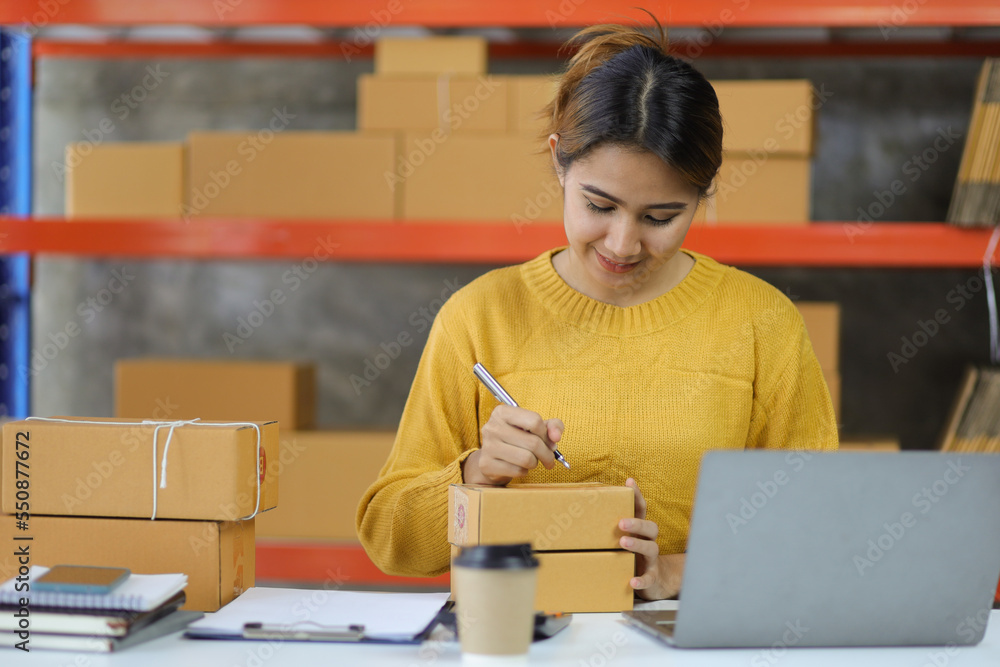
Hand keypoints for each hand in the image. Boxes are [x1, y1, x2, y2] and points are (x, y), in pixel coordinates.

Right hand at [462, 405, 563, 485]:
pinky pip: (518, 471)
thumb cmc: (518, 439)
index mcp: (502, 412)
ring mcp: (488, 446)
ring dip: (535, 463)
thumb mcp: (536, 427)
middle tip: (548, 458)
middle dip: (546, 453)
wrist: (494, 458)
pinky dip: (524, 471)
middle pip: (533, 442)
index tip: (549, 441)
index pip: (534, 421)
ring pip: (526, 459)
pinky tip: (520, 467)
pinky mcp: (487, 464)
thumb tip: (556, 436)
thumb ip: (552, 426)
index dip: (546, 434)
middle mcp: (492, 427)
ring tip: (532, 461)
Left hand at [619, 478, 684, 599]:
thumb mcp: (625, 541)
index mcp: (640, 531)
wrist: (656, 583)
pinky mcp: (652, 576)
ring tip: (623, 543)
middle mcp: (648, 541)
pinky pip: (649, 577)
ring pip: (651, 548)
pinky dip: (642, 579)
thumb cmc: (633, 557)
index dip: (637, 495)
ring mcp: (651, 559)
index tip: (629, 482)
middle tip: (621, 522)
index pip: (641, 509)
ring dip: (638, 544)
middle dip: (637, 523)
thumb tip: (583, 514)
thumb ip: (611, 530)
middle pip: (651, 527)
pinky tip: (632, 581)